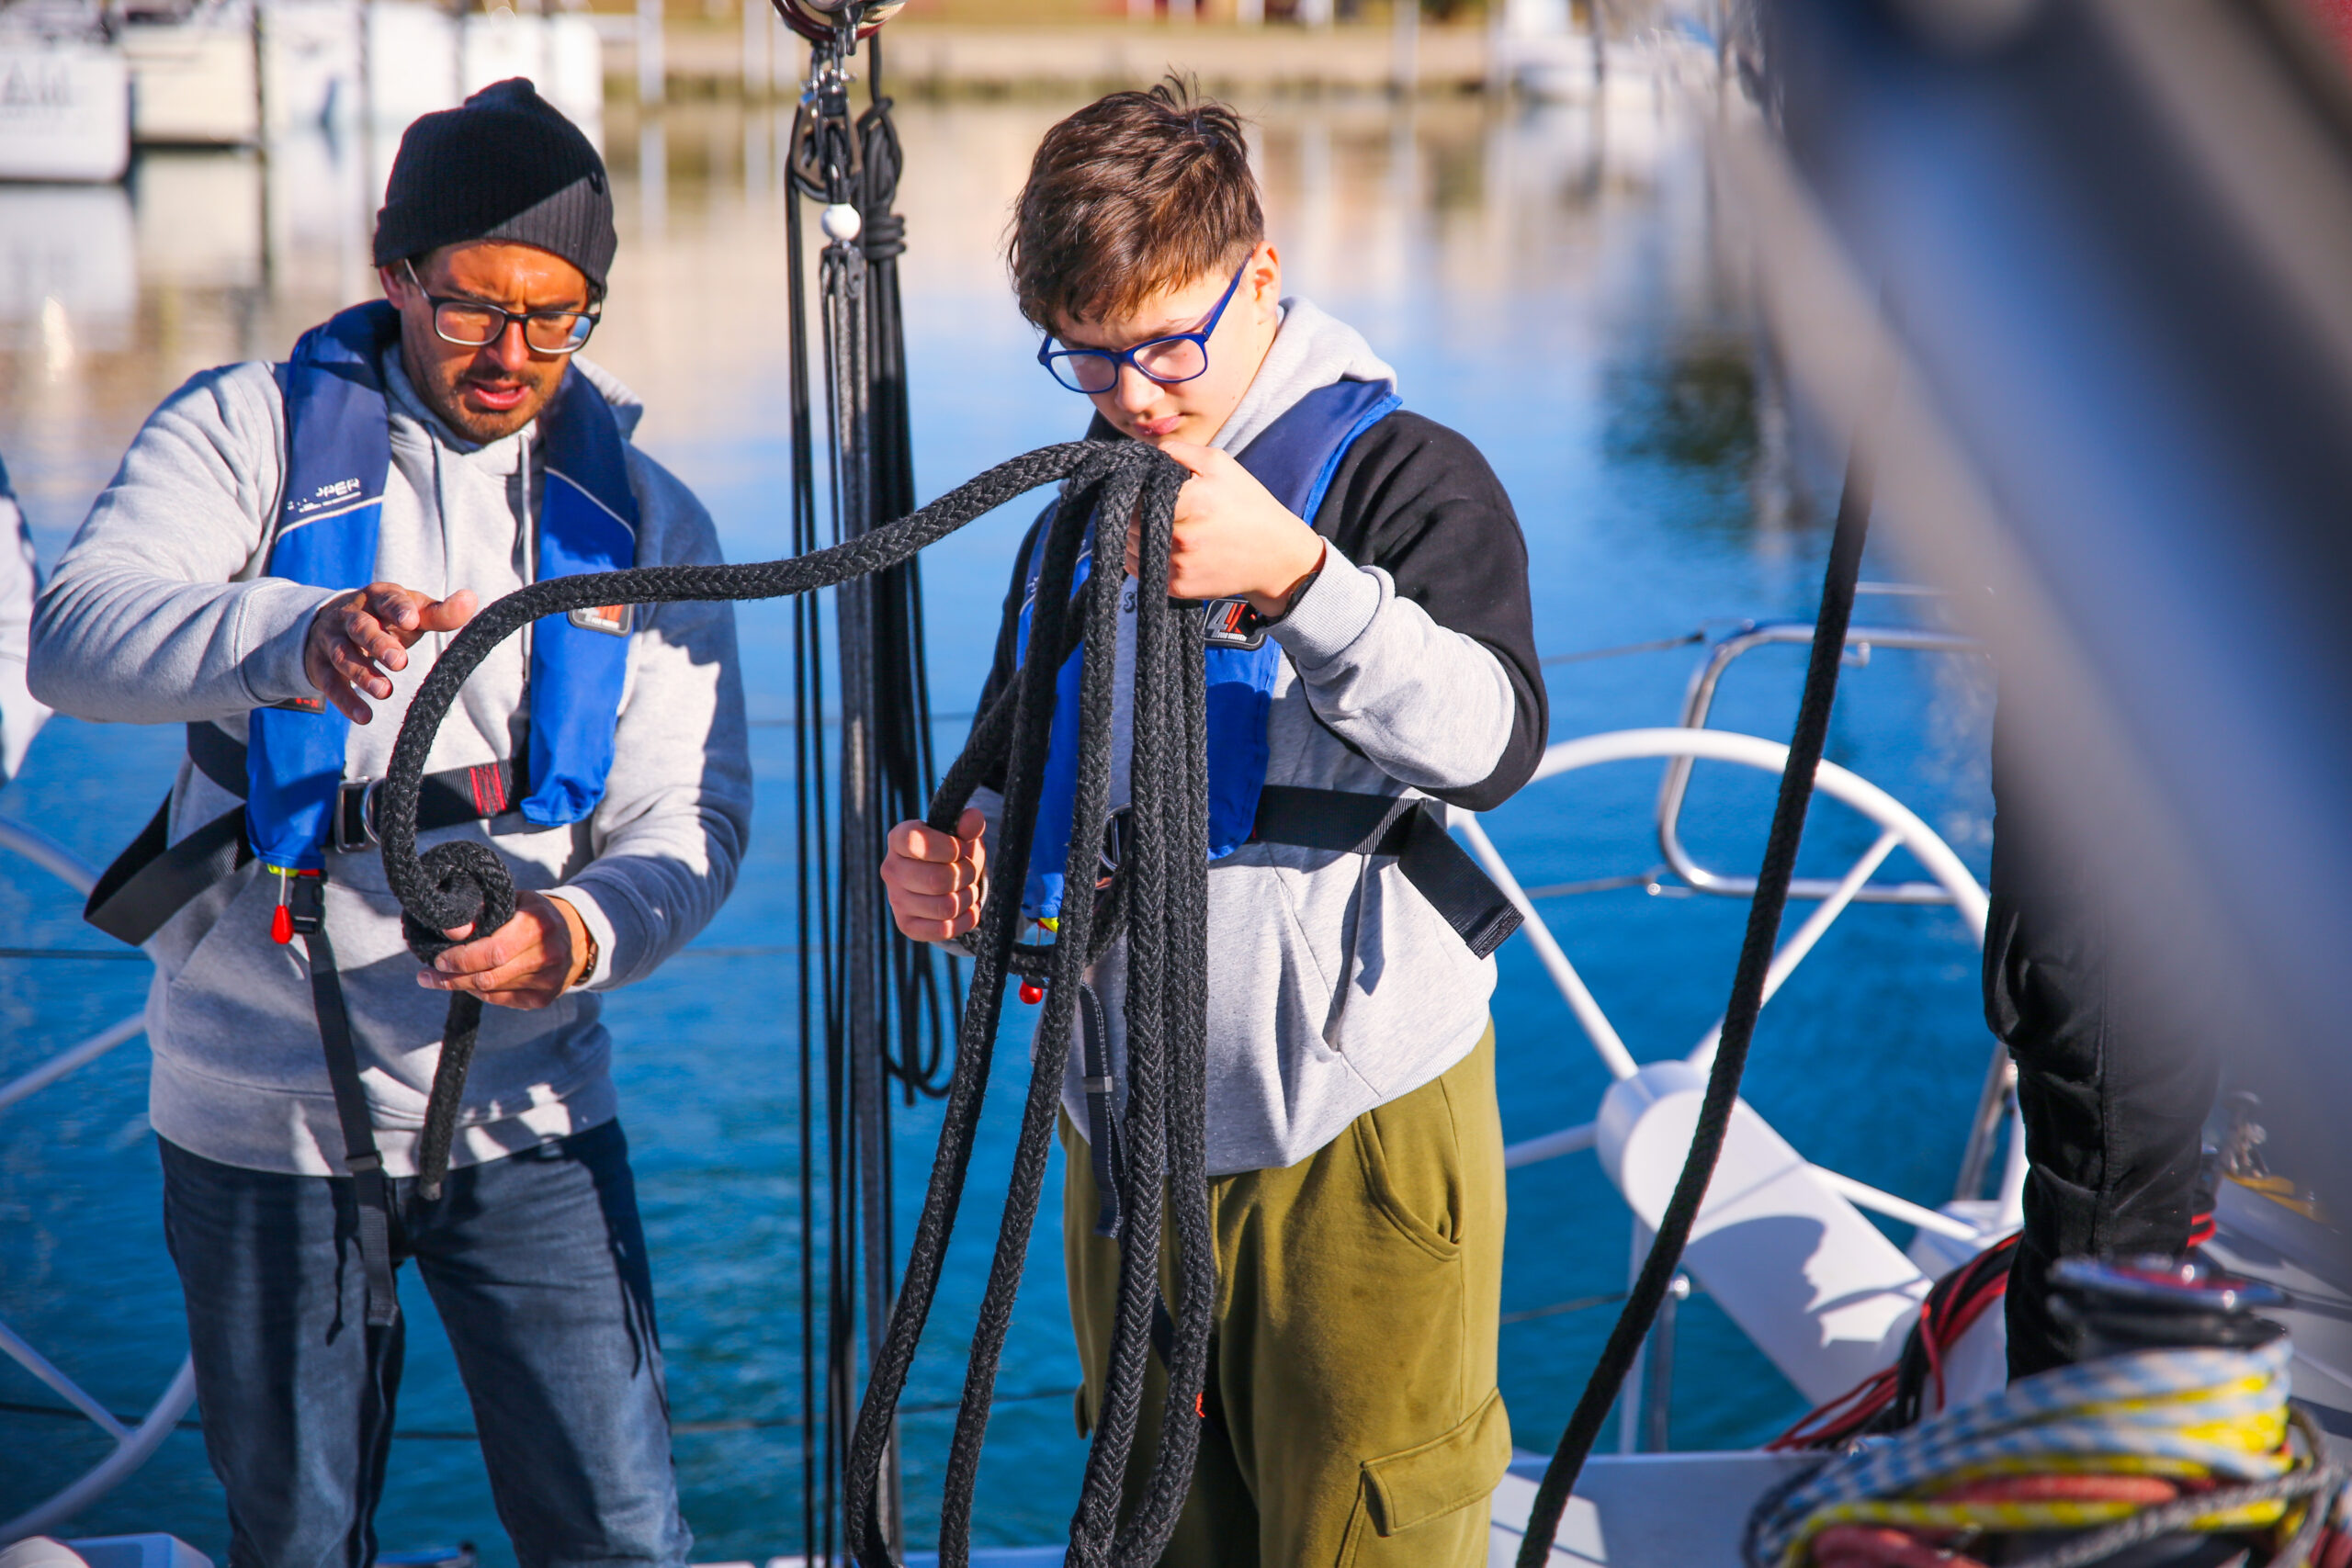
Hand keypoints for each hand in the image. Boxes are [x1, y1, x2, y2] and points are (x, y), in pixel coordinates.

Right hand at [306, 583, 477, 723]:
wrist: (334, 623)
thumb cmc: (386, 618)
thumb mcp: (412, 612)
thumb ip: (440, 613)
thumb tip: (471, 600)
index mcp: (377, 597)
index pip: (387, 599)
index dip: (398, 608)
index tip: (412, 620)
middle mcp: (350, 615)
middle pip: (361, 627)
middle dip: (378, 643)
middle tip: (400, 662)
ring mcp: (331, 639)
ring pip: (343, 655)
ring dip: (362, 674)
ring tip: (385, 692)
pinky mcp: (320, 665)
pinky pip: (330, 683)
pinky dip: (346, 701)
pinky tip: (365, 717)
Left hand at [417, 890, 587, 1009]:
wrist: (578, 935)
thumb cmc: (535, 914)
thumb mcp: (512, 902)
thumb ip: (482, 914)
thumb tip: (450, 931)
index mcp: (539, 925)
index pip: (494, 951)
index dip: (462, 958)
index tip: (437, 958)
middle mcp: (548, 955)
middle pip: (489, 976)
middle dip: (453, 977)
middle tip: (427, 975)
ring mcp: (549, 980)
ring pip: (492, 990)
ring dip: (460, 986)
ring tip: (438, 979)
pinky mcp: (544, 998)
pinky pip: (501, 999)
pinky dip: (480, 992)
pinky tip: (467, 983)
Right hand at [879, 808, 987, 942]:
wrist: (948, 879)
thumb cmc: (954, 851)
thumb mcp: (963, 834)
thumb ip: (969, 824)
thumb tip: (973, 818)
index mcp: (899, 839)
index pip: (917, 843)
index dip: (949, 848)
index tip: (960, 849)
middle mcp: (891, 869)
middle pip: (937, 880)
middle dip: (966, 875)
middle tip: (970, 871)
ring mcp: (896, 900)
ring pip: (945, 906)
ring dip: (968, 897)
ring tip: (968, 888)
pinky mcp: (906, 925)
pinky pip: (943, 930)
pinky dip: (965, 920)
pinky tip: (968, 908)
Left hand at [1123, 441, 1325, 615]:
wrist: (1275, 555)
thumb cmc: (1247, 504)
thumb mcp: (1219, 464)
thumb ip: (1178, 451)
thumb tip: (1144, 452)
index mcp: (1189, 501)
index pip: (1135, 495)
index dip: (1136, 490)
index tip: (1146, 489)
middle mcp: (1181, 537)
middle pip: (1130, 522)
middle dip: (1136, 513)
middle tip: (1154, 508)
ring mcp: (1178, 566)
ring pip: (1130, 546)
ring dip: (1137, 536)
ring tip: (1163, 527)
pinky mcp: (1178, 588)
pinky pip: (1140, 569)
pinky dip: (1143, 556)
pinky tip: (1164, 546)